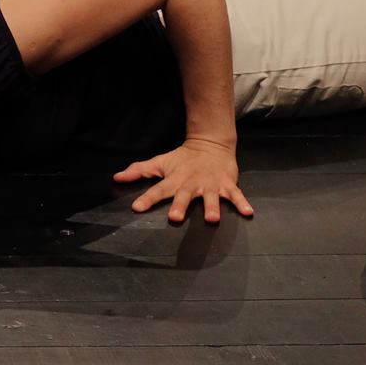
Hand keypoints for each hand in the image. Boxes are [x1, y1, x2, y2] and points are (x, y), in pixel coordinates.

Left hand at [113, 137, 252, 224]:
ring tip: (212, 219)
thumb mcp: (160, 163)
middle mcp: (192, 183)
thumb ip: (139, 171)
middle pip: (184, 196)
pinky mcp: (227, 184)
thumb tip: (117, 177)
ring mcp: (210, 184)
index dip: (147, 199)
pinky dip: (242, 203)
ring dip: (211, 207)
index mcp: (175, 180)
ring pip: (211, 198)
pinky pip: (236, 195)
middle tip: (175, 218)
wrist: (211, 145)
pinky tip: (248, 212)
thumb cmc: (183, 159)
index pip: (158, 190)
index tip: (137, 208)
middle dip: (180, 206)